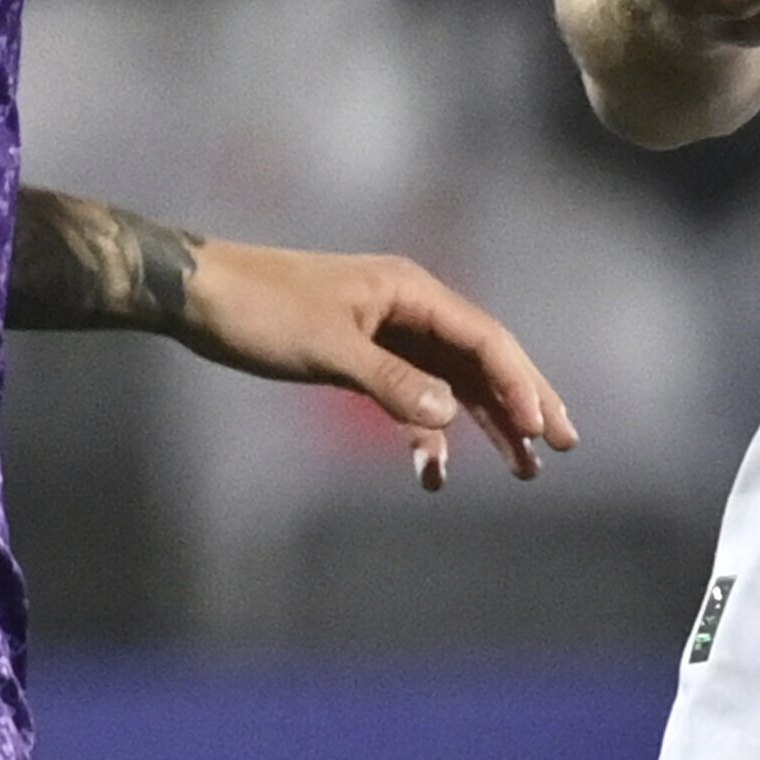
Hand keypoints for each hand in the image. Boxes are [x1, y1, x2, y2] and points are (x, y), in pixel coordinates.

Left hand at [180, 239, 578, 493]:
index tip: (545, 428)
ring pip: (453, 380)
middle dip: (523, 403)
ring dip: (484, 424)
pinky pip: (413, 393)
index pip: (485, 339)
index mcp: (410, 291)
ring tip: (522, 469)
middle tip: (563, 446)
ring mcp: (388, 331)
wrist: (197, 294)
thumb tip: (447, 415)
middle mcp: (409, 307)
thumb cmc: (258, 311)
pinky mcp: (362, 353)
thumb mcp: (325, 350)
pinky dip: (427, 430)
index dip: (520, 384)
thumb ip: (389, 383)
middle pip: (483, 358)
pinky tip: (431, 468)